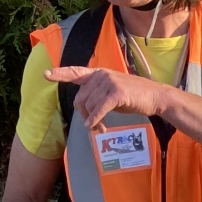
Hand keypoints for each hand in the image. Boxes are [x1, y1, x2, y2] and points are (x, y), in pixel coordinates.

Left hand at [45, 65, 164, 131]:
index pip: (76, 72)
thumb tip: (86, 114)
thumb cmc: (134, 97)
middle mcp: (101, 75)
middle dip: (85, 115)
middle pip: (81, 99)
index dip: (60, 74)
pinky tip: (98, 127)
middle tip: (95, 127)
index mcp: (99, 74)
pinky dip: (96, 120)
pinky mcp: (116, 92)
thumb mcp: (112, 94)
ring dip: (93, 121)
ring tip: (102, 128)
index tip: (46, 75)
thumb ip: (97, 97)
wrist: (155, 97)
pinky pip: (99, 109)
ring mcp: (109, 82)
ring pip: (89, 106)